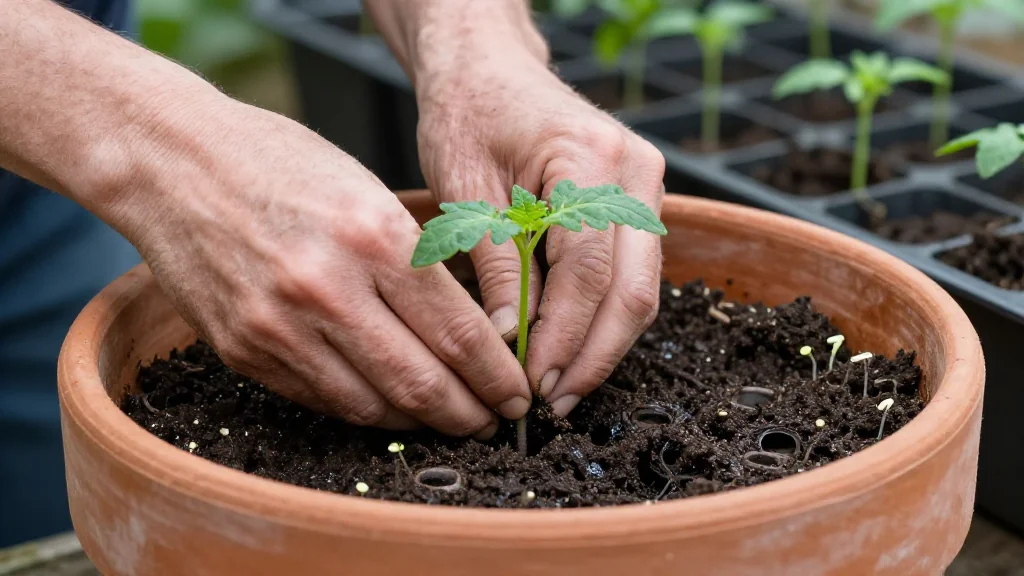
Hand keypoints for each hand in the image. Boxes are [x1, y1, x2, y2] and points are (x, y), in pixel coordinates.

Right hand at [112, 98, 531, 437]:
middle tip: (497, 422)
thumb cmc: (279, 163)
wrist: (172, 163)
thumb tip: (471, 330)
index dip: (498, 376)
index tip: (518, 393)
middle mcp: (327, 288)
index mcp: (373, 235)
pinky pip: (323, 401)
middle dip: (472, 414)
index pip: (459, 333)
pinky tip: (391, 407)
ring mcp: (280, 326)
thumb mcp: (367, 190)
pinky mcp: (244, 352)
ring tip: (450, 419)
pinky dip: (367, 411)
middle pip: (422, 383)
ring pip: (374, 406)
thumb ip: (417, 261)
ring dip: (423, 423)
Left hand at [415, 49, 665, 416]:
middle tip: (551, 403)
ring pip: (639, 290)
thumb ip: (496, 264)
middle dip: (592, 357)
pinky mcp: (636, 205)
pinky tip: (569, 349)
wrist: (489, 70)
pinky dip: (601, 318)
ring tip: (560, 389)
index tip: (531, 383)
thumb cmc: (469, 114)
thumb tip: (510, 342)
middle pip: (632, 290)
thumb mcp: (466, 189)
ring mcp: (644, 188)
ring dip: (601, 345)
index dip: (562, 336)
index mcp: (591, 159)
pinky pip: (630, 275)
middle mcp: (635, 172)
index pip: (588, 271)